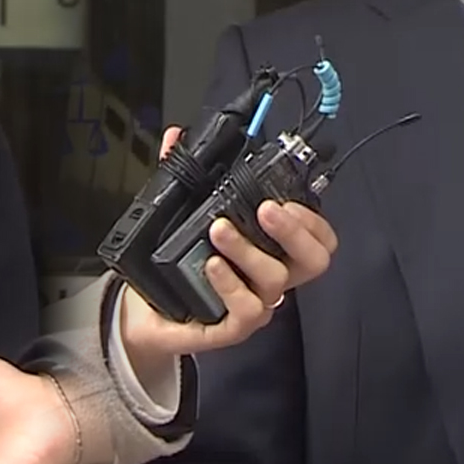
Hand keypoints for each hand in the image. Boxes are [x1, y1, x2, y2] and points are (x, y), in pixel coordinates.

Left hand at [118, 126, 338, 371]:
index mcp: (270, 249)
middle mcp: (270, 276)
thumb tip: (176, 136)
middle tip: (267, 209)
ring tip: (218, 230)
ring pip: (275, 279)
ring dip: (249, 249)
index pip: (317, 237)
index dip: (312, 219)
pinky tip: (212, 265)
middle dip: (295, 230)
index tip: (285, 197)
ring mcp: (256, 303)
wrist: (146, 311)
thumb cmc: (175, 262)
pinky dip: (232, 284)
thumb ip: (182, 176)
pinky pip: (248, 309)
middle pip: (315, 260)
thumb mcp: (179, 215)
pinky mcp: (234, 327)